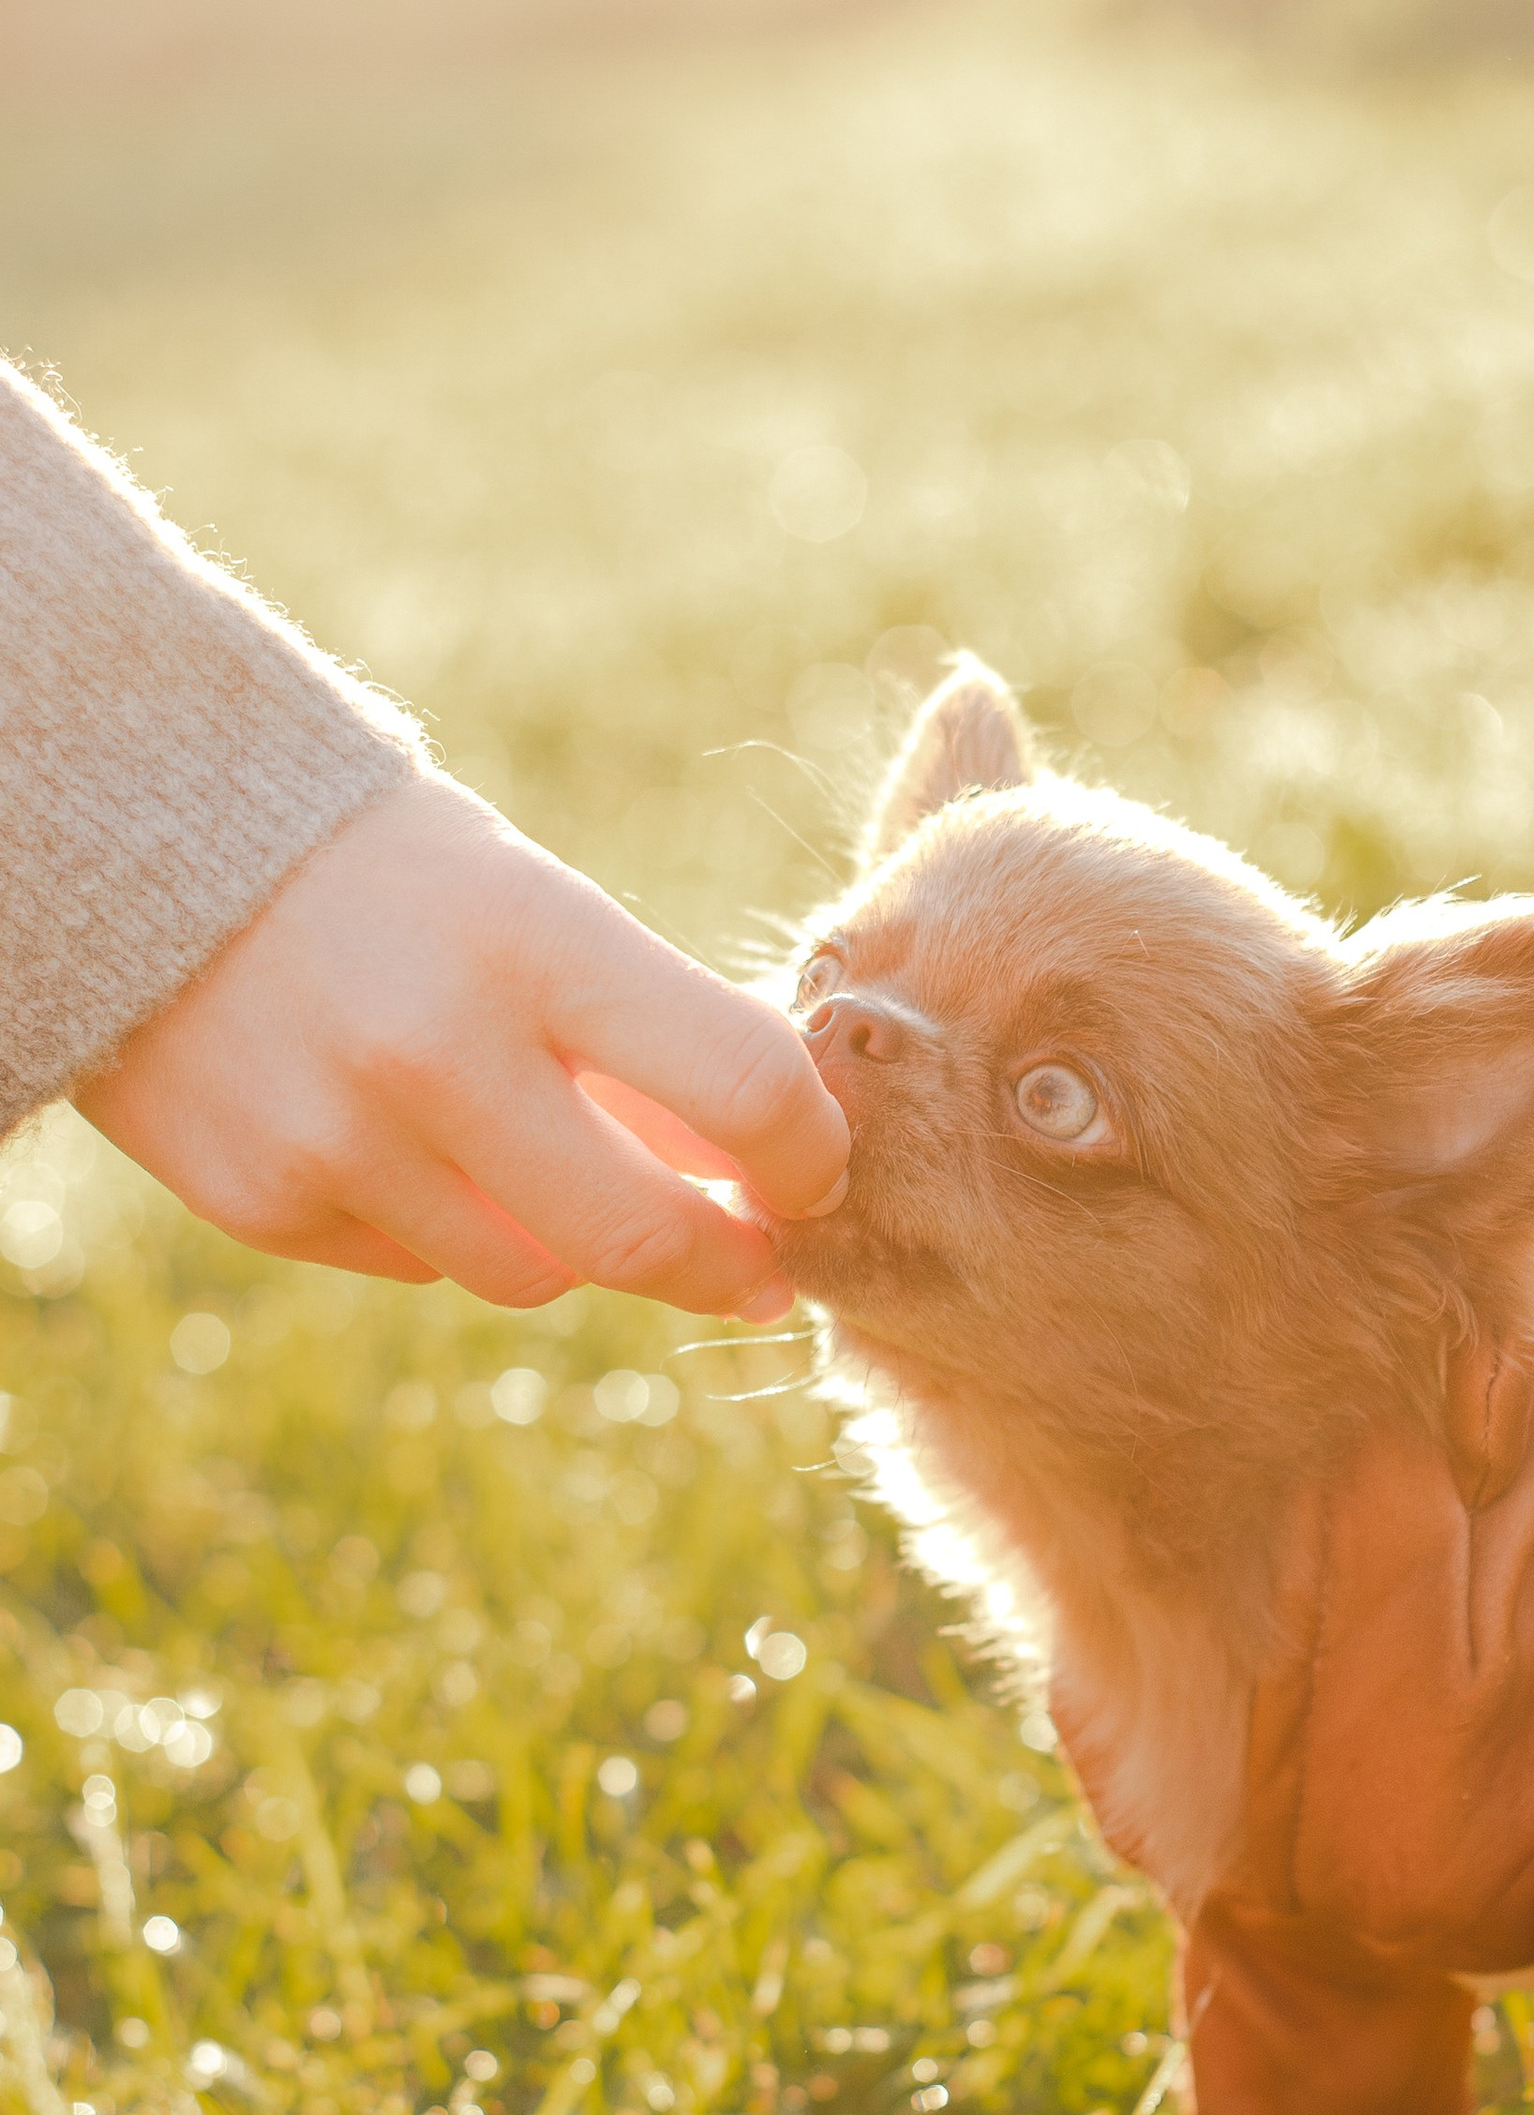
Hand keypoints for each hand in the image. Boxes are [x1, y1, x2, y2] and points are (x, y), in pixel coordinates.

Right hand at [79, 774, 849, 1318]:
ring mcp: (337, 1140)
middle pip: (643, 1232)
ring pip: (531, 1272)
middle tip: (762, 1271)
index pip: (741, 1085)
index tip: (815, 1174)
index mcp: (533, 937)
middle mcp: (434, 1049)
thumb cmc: (390, 870)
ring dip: (582, 1246)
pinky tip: (423, 1152)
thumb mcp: (533, 903)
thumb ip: (643, 1032)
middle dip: (728, 1263)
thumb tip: (757, 1170)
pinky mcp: (262, 1200)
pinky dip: (451, 1229)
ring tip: (581, 1185)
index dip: (807, 1153)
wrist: (136, 841)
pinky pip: (418, 1265)